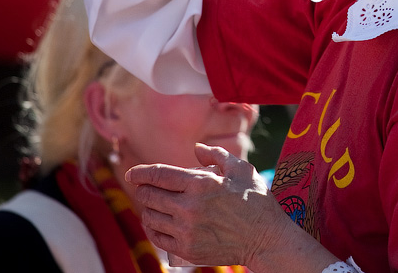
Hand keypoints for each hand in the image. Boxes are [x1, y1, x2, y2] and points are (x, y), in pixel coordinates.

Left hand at [126, 144, 296, 266]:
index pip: (159, 175)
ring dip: (148, 209)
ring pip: (151, 217)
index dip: (140, 173)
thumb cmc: (255, 200)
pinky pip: (157, 238)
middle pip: (150, 196)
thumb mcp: (241, 169)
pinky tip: (158, 223)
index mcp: (200, 184)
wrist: (266, 239)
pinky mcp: (187, 250)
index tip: (131, 174)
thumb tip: (196, 148)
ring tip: (155, 205)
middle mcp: (189, 207)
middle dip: (144, 190)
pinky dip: (153, 229)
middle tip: (146, 189)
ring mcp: (186, 231)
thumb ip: (216, 155)